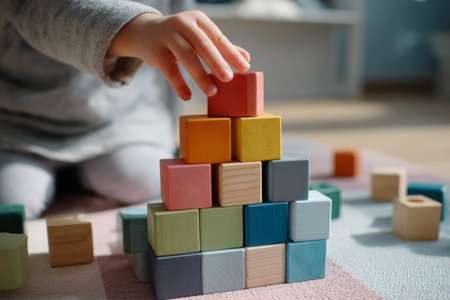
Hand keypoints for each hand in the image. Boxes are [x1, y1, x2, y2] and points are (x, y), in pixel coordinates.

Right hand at [107, 10, 250, 99]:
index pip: (218, 38)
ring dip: (200, 75)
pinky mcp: (155, 51)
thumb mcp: (199, 37)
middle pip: (203, 45)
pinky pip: (169, 70)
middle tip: (228, 78)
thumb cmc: (179, 37)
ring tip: (212, 91)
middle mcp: (183, 24)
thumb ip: (221, 47)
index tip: (244, 68)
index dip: (232, 53)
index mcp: (198, 20)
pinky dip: (179, 84)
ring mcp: (168, 36)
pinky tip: (187, 96)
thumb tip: (246, 59)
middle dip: (217, 62)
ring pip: (187, 56)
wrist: (144, 32)